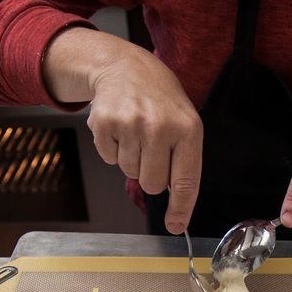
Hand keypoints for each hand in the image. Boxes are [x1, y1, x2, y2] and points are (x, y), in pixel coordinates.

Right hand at [88, 45, 202, 233]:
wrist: (124, 66)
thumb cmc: (159, 99)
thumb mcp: (184, 121)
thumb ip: (183, 160)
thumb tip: (177, 207)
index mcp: (187, 129)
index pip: (186, 181)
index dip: (180, 208)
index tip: (176, 226)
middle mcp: (159, 127)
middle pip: (152, 184)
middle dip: (150, 174)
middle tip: (150, 148)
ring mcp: (130, 124)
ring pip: (129, 173)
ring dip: (131, 158)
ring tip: (135, 131)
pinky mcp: (104, 124)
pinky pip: (110, 159)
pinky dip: (113, 148)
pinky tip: (120, 127)